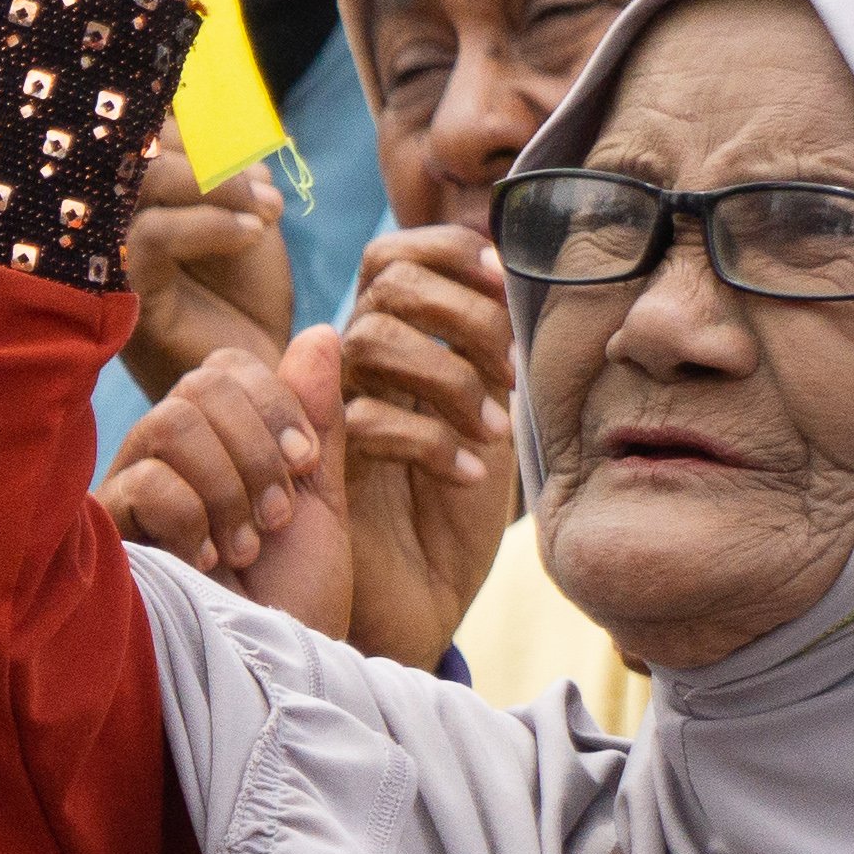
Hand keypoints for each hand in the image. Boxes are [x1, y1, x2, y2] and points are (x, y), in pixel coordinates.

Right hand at [99, 338, 354, 638]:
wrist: (269, 679)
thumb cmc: (293, 601)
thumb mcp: (320, 504)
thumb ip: (318, 424)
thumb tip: (321, 332)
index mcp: (217, 441)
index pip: (226, 367)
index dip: (274, 402)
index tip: (306, 465)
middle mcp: (165, 455)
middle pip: (200, 384)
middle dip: (257, 448)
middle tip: (277, 517)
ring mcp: (129, 489)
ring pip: (173, 423)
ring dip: (228, 486)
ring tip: (244, 547)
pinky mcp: (102, 530)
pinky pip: (146, 479)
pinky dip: (192, 518)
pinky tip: (203, 564)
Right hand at [120, 143, 299, 399]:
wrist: (258, 371)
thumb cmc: (246, 295)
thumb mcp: (244, 212)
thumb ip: (225, 163)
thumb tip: (218, 125)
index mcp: (131, 190)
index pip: (141, 124)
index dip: (196, 124)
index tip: (251, 152)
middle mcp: (107, 217)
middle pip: (132, 142)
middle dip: (207, 152)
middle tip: (262, 187)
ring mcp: (107, 254)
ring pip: (138, 180)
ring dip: (214, 184)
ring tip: (265, 212)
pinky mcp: (120, 296)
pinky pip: (151, 236)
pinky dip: (209, 224)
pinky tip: (251, 236)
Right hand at [326, 224, 521, 670]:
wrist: (422, 603)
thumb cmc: (455, 514)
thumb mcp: (490, 419)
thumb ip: (495, 355)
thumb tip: (530, 277)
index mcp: (391, 342)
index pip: (393, 253)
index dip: (448, 250)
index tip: (505, 284)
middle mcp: (352, 367)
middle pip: (386, 281)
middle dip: (463, 313)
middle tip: (509, 371)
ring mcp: (331, 412)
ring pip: (370, 338)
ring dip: (448, 375)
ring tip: (493, 429)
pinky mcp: (324, 466)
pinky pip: (365, 419)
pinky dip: (431, 440)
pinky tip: (469, 474)